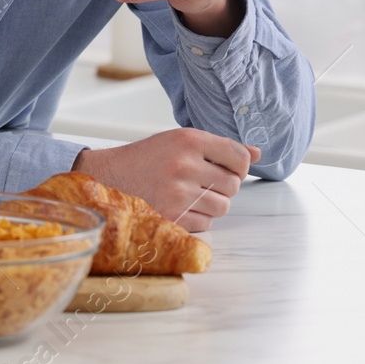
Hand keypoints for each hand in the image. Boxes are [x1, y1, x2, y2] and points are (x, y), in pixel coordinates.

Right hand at [73, 128, 261, 231]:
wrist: (106, 177)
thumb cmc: (145, 158)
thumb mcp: (178, 141)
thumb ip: (219, 147)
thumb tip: (258, 153)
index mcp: (188, 140)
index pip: (240, 156)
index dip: (238, 165)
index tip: (226, 167)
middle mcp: (184, 164)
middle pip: (234, 185)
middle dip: (221, 186)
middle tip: (199, 181)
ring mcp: (178, 193)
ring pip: (222, 206)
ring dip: (210, 204)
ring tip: (188, 194)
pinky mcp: (172, 217)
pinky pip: (207, 223)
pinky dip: (197, 218)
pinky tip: (178, 206)